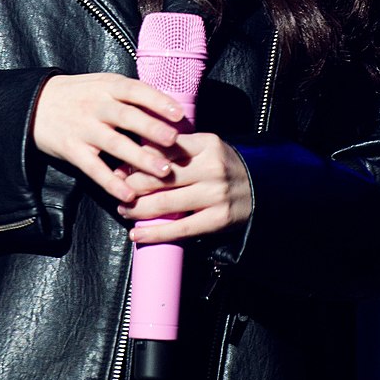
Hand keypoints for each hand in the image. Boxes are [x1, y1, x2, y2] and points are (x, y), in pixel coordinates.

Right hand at [31, 73, 183, 202]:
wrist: (36, 104)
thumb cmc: (80, 95)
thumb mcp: (102, 85)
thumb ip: (130, 95)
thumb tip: (169, 108)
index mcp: (107, 87)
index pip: (135, 90)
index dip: (157, 101)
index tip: (179, 114)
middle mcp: (96, 106)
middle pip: (127, 116)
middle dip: (151, 129)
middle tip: (174, 142)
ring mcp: (83, 128)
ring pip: (114, 143)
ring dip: (140, 158)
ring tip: (163, 171)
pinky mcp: (72, 149)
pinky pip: (94, 168)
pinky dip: (111, 182)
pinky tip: (129, 194)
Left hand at [116, 133, 251, 242]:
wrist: (261, 188)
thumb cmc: (222, 166)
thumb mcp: (204, 148)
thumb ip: (175, 149)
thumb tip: (134, 156)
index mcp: (206, 144)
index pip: (164, 149)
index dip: (137, 159)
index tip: (120, 168)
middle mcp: (211, 168)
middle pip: (161, 177)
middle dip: (132, 185)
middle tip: (117, 190)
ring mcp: (215, 194)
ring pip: (166, 203)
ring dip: (138, 209)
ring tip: (124, 210)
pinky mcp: (218, 219)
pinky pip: (180, 229)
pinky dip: (155, 233)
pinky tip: (138, 235)